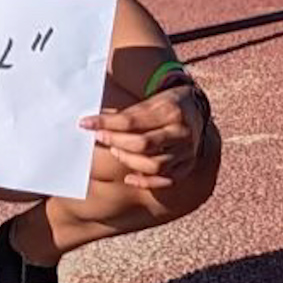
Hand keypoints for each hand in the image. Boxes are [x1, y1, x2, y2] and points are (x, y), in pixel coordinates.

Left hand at [80, 84, 209, 190]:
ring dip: (128, 161)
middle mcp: (181, 133)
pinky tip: (129, 177)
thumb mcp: (151, 101)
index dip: (106, 124)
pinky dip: (145, 182)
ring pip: (154, 165)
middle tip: (100, 138)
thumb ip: (127, 114)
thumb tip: (93, 123)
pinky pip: (166, 180)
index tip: (86, 124)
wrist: (196, 111)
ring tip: (115, 151)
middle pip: (143, 144)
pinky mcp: (187, 166)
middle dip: (116, 142)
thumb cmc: (165, 105)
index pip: (132, 120)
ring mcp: (186, 152)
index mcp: (171, 111)